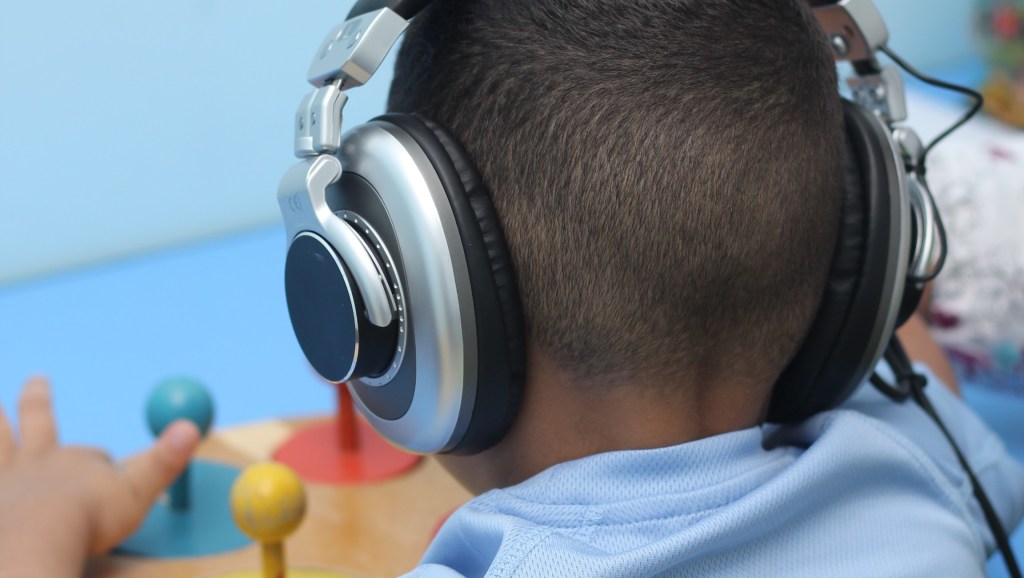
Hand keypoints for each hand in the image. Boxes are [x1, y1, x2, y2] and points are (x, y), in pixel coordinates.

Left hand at [0, 376, 200, 576]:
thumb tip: (192, 426)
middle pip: (39, 423)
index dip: (99, 462)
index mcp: (77, 462)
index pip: (91, 456)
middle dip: (39, 401)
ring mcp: (5, 478)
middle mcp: (38, 462)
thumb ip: (163, 461)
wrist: (34, 537)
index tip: (105, 467)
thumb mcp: (137, 491)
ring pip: (1, 438)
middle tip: (37, 378)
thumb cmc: (89, 516)